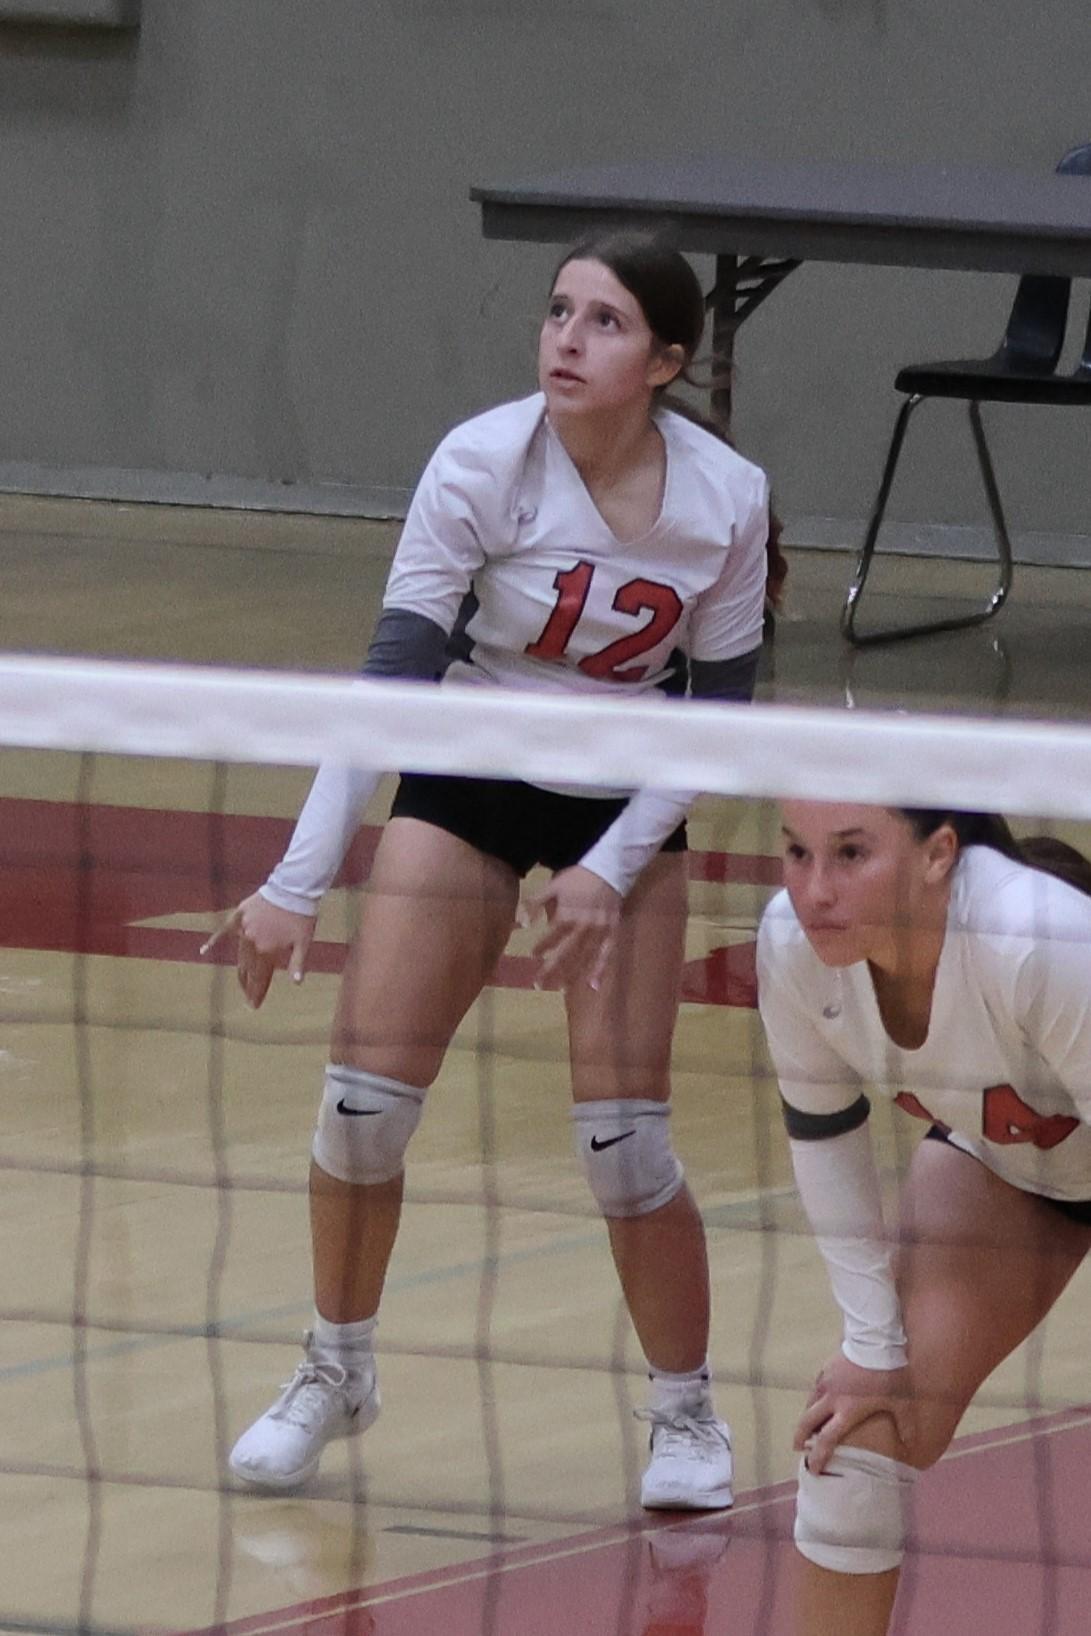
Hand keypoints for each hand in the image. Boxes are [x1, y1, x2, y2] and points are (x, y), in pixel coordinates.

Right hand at [200, 892, 316, 1008]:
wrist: (292, 889)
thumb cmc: (301, 916)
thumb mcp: (304, 942)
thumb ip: (298, 963)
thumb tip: (297, 983)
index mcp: (267, 951)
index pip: (260, 978)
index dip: (257, 993)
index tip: (253, 1006)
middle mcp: (252, 943)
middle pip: (247, 969)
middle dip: (248, 985)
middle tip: (248, 999)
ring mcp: (243, 929)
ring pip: (238, 954)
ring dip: (240, 969)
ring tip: (240, 982)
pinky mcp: (239, 915)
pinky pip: (224, 930)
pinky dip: (214, 941)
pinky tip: (204, 950)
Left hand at [522, 865, 622, 991]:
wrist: (610, 868)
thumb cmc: (579, 878)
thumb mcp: (553, 886)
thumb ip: (535, 903)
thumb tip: (521, 923)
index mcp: (569, 914)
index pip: (553, 934)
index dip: (543, 945)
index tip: (532, 954)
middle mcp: (584, 926)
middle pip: (567, 951)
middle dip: (552, 969)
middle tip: (539, 985)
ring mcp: (600, 931)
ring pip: (585, 956)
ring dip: (572, 974)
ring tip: (560, 990)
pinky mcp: (613, 933)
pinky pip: (607, 954)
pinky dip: (600, 970)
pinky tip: (593, 985)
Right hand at [795, 1351, 914, 1473]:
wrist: (876, 1340)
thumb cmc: (889, 1374)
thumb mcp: (902, 1402)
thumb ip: (905, 1425)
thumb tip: (910, 1446)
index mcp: (847, 1411)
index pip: (827, 1439)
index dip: (818, 1455)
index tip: (812, 1467)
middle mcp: (831, 1399)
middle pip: (807, 1421)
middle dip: (800, 1437)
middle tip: (798, 1448)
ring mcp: (826, 1382)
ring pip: (809, 1403)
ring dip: (807, 1417)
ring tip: (808, 1426)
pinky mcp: (826, 1368)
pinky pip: (816, 1388)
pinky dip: (815, 1398)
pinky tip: (820, 1399)